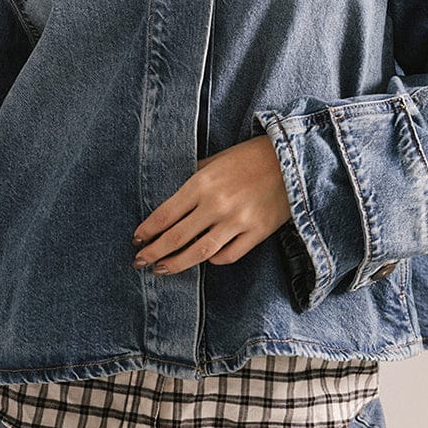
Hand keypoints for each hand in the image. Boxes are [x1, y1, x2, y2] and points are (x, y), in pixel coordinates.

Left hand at [131, 136, 291, 274]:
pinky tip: (205, 259)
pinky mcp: (257, 233)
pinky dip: (214, 260)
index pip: (166, 214)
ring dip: (177, 264)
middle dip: (154, 252)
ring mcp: (238, 221)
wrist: (291, 159)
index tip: (137, 239)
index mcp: (203, 183)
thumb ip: (193, 178)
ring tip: (162, 269)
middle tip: (139, 261)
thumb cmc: (248, 157)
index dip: (148, 230)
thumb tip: (170, 195)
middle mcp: (217, 204)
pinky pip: (229, 255)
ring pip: (200, 252)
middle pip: (177, 237)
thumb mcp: (215, 160)